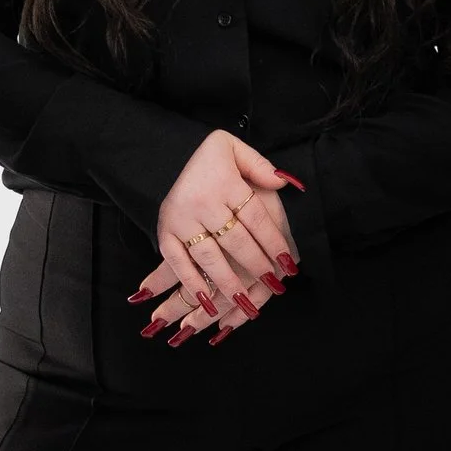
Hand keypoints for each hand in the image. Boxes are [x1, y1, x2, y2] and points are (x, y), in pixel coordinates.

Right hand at [136, 132, 301, 342]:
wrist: (162, 156)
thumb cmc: (206, 158)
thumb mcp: (234, 148)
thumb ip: (260, 165)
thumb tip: (284, 182)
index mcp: (224, 182)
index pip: (256, 218)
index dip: (273, 242)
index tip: (289, 263)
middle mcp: (202, 203)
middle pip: (236, 241)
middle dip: (257, 265)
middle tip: (275, 285)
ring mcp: (181, 220)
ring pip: (209, 257)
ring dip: (228, 282)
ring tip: (246, 301)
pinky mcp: (165, 233)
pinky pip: (178, 263)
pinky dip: (192, 283)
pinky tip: (207, 303)